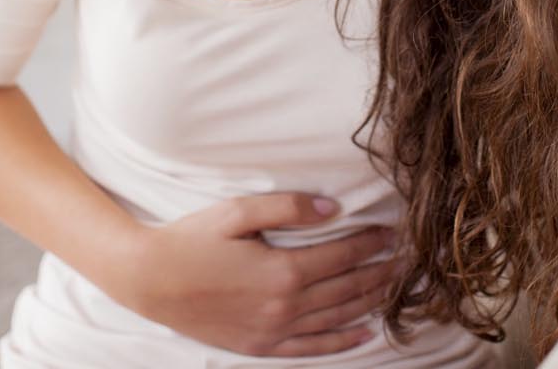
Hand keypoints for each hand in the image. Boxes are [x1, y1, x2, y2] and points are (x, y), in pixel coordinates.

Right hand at [117, 192, 396, 356]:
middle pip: (346, 289)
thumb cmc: (192, 240)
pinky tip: (364, 332)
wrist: (151, 280)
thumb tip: (332, 208)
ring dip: (369, 303)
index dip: (371, 244)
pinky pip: (312, 348)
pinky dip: (341, 341)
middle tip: (406, 262)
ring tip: (394, 289)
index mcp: (282, 270)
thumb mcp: (238, 213)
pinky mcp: (261, 346)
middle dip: (380, 274)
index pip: (342, 256)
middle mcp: (284, 305)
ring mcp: (273, 330)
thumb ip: (287, 208)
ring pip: (336, 318)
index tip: (392, 233)